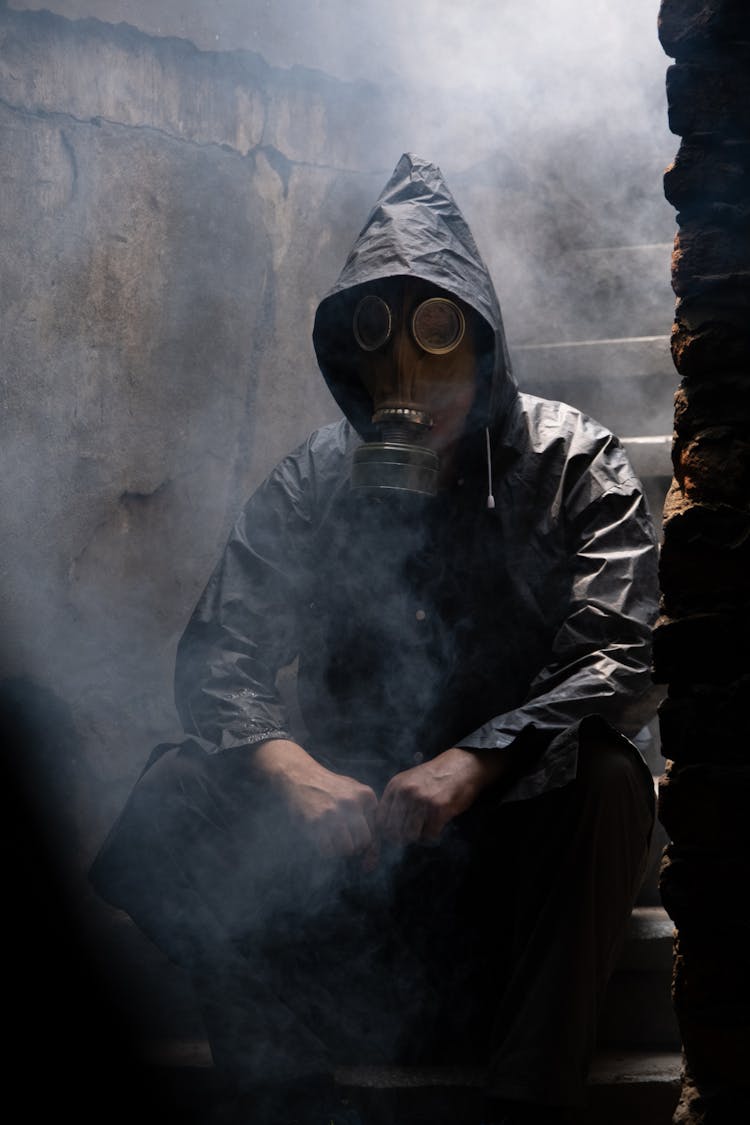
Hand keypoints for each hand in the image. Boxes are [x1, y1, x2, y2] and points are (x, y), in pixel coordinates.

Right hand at [251, 739, 378, 862]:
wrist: (300, 775)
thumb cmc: (330, 788)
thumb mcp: (353, 793)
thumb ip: (367, 818)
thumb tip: (371, 860)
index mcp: (366, 795)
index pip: (376, 829)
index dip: (366, 837)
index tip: (356, 837)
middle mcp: (352, 803)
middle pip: (363, 841)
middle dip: (355, 845)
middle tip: (344, 838)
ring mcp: (334, 813)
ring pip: (347, 848)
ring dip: (340, 849)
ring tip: (332, 838)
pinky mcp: (316, 821)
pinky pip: (328, 850)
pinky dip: (326, 850)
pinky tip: (322, 838)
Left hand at [376, 746, 508, 845]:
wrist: (463, 766)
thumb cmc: (435, 777)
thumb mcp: (409, 781)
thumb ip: (396, 799)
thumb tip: (385, 827)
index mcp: (395, 786)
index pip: (381, 820)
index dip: (388, 831)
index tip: (398, 832)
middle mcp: (406, 792)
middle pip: (395, 831)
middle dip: (404, 837)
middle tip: (415, 832)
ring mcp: (422, 800)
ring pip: (411, 835)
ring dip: (419, 837)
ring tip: (427, 828)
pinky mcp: (439, 808)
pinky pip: (429, 835)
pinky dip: (433, 836)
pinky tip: (438, 826)